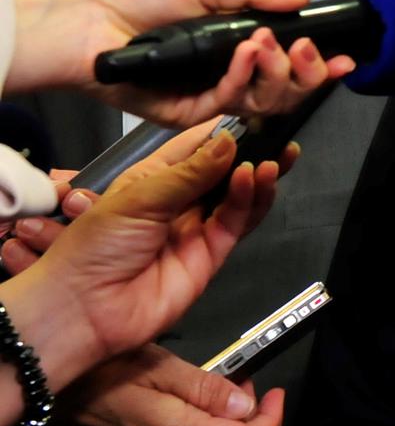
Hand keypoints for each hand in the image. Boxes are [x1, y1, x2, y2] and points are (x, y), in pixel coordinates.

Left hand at [0, 132, 276, 398]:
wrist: (83, 311)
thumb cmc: (92, 249)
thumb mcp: (137, 198)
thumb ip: (188, 172)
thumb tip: (229, 141)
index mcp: (154, 178)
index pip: (196, 146)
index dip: (223, 130)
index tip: (252, 114)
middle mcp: (180, 200)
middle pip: (224, 171)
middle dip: (252, 153)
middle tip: (279, 136)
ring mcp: (197, 227)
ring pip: (238, 196)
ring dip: (257, 176)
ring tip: (275, 158)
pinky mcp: (212, 254)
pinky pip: (237, 222)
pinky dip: (249, 199)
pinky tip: (254, 179)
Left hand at [5, 0, 352, 125]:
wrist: (83, 16)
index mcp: (233, 42)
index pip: (287, 62)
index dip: (319, 63)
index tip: (344, 55)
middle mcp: (224, 72)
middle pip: (283, 90)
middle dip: (307, 73)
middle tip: (311, 51)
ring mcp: (205, 94)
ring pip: (262, 103)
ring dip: (276, 72)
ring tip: (273, 44)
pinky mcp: (183, 113)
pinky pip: (226, 104)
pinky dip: (243, 77)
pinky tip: (247, 50)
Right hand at [63, 345, 282, 425]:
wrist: (53, 391)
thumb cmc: (99, 372)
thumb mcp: (159, 366)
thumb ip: (206, 387)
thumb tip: (245, 403)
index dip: (270, 419)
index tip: (276, 395)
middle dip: (254, 422)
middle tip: (253, 387)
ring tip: (229, 388)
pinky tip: (202, 403)